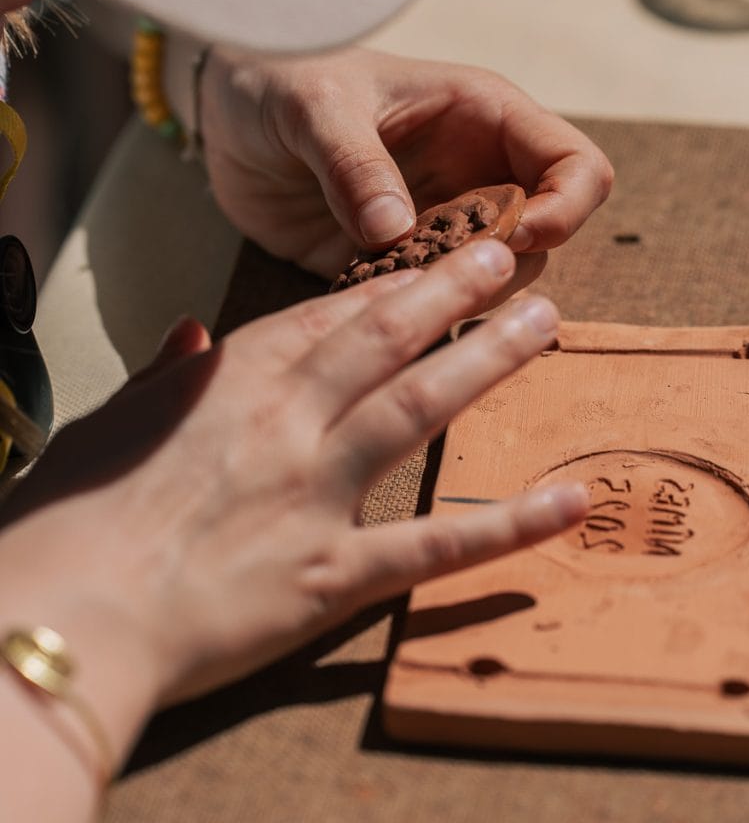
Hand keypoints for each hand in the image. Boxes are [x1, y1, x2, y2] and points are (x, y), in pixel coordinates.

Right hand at [0, 241, 585, 733]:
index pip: (323, 316)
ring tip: (543, 324)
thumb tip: (190, 333)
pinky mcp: (331, 572)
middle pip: (385, 338)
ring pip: (419, 407)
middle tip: (506, 255)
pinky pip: (431, 544)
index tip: (427, 260)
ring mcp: (316, 490)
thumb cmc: (71, 517)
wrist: (69, 608)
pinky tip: (565, 501)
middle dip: (451, 289)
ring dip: (488, 360)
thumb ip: (165, 377)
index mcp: (229, 382)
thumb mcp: (109, 424)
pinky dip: (504, 524)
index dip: (385, 284)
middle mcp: (285, 420)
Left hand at [200, 46, 612, 277]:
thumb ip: (354, 161)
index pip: (577, 166)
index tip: (510, 238)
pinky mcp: (398, 259)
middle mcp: (475, 171)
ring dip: (460, 294)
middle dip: (507, 265)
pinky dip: (414, 312)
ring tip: (397, 284)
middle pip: (548, 236)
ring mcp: (440, 220)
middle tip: (436, 270)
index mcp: (483, 117)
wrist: (228, 110)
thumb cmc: (281, 75)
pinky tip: (373, 305)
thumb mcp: (313, 106)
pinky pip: (431, 299)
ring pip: (494, 276)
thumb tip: (396, 230)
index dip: (564, 209)